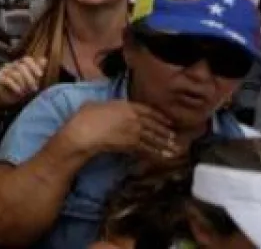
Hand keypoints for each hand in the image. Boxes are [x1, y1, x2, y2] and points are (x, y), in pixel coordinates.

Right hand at [0, 57, 45, 108]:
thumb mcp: (32, 80)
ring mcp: (4, 70)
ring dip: (23, 84)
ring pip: (15, 74)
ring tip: (26, 92)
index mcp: (20, 63)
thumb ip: (37, 69)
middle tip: (34, 89)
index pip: (27, 59)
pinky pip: (7, 80)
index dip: (34, 66)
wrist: (8, 98)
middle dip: (30, 78)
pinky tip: (19, 92)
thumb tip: (45, 60)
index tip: (40, 75)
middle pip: (22, 67)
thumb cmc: (22, 87)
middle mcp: (12, 65)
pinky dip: (15, 86)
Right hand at [63, 101, 177, 160]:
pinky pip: (148, 148)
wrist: (85, 132)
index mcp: (126, 105)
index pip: (148, 110)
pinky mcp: (132, 144)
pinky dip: (157, 153)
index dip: (159, 116)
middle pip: (154, 124)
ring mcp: (134, 131)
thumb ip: (105, 106)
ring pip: (154, 137)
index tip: (167, 120)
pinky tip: (164, 156)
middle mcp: (134, 117)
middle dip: (165, 131)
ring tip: (175, 148)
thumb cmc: (85, 116)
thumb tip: (103, 107)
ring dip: (165, 143)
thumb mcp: (94, 104)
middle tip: (174, 136)